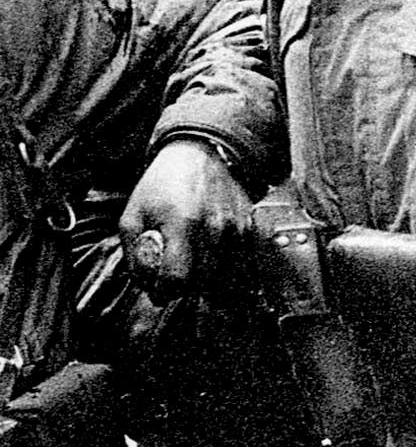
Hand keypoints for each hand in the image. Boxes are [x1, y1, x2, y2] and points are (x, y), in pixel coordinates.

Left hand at [118, 138, 252, 300]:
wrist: (201, 154)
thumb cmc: (163, 185)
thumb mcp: (133, 215)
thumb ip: (135, 254)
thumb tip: (147, 284)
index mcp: (183, 224)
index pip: (178, 279)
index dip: (164, 291)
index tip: (158, 290)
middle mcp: (215, 228)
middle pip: (203, 283)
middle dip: (185, 287)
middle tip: (174, 278)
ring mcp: (237, 228)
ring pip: (225, 277)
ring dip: (207, 281)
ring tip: (192, 269)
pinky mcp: (250, 228)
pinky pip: (240, 264)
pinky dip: (226, 269)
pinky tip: (211, 260)